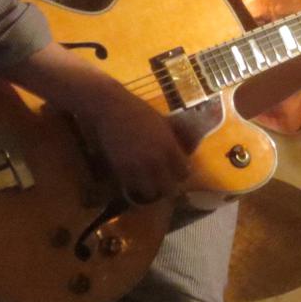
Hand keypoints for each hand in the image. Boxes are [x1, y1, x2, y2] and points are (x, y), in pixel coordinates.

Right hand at [81, 84, 189, 205]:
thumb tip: (190, 147)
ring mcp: (137, 167)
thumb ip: (177, 136)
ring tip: (148, 181)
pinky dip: (134, 185)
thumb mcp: (164, 121)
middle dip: (168, 186)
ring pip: (150, 193)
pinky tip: (134, 177)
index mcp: (170, 146)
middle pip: (169, 188)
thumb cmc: (138, 111)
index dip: (181, 174)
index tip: (177, 171)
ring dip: (151, 188)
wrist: (110, 108)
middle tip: (164, 180)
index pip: (184, 173)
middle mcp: (156, 160)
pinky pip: (131, 187)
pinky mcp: (120, 169)